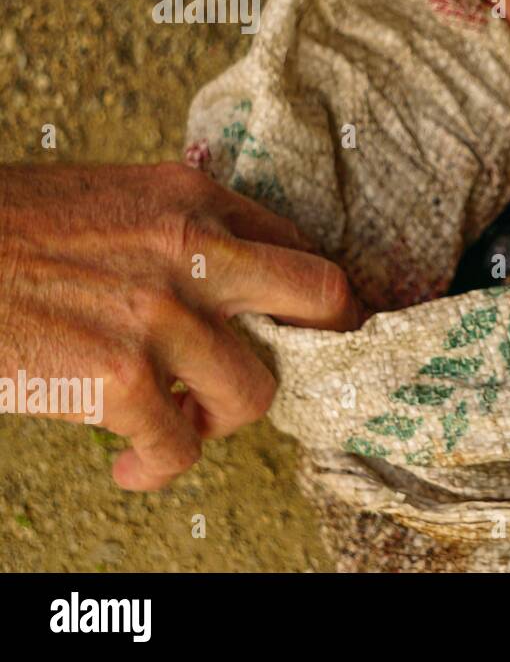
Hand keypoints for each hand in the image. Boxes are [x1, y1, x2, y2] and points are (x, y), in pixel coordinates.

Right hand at [0, 163, 359, 490]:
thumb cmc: (11, 231)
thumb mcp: (115, 199)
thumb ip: (180, 229)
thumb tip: (233, 279)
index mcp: (193, 198)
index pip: (296, 247)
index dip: (310, 296)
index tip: (309, 326)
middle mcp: (193, 248)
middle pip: (320, 296)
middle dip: (325, 341)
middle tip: (305, 370)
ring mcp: (161, 314)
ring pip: (253, 391)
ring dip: (220, 421)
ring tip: (182, 425)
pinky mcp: (120, 378)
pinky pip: (179, 446)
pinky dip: (161, 465)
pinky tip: (133, 463)